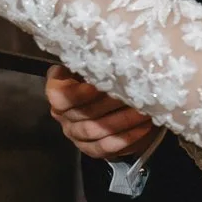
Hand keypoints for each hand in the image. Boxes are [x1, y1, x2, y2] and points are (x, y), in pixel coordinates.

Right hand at [45, 67, 160, 160]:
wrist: (112, 98)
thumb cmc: (103, 73)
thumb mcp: (94, 63)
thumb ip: (93, 60)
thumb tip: (106, 53)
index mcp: (58, 91)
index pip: (61, 97)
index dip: (79, 93)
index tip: (102, 84)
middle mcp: (63, 116)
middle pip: (84, 114)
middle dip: (111, 105)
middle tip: (135, 94)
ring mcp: (75, 134)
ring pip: (96, 131)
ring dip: (122, 121)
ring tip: (143, 111)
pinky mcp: (90, 149)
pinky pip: (106, 147)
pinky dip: (126, 138)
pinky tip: (144, 128)